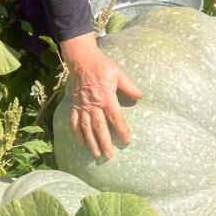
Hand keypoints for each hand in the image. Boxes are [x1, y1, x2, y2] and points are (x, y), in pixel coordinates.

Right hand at [60, 34, 143, 159]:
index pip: (115, 117)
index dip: (121, 130)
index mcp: (106, 97)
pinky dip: (77, 133)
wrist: (81, 60)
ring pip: (87, 127)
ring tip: (96, 154)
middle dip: (104, 142)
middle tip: (109, 156)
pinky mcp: (75, 105)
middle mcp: (94, 104)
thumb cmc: (101, 65)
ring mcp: (83, 105)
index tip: (126, 141)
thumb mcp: (118, 73)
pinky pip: (75, 121)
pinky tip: (81, 143)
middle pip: (100, 126)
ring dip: (91, 141)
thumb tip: (140, 96)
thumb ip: (129, 86)